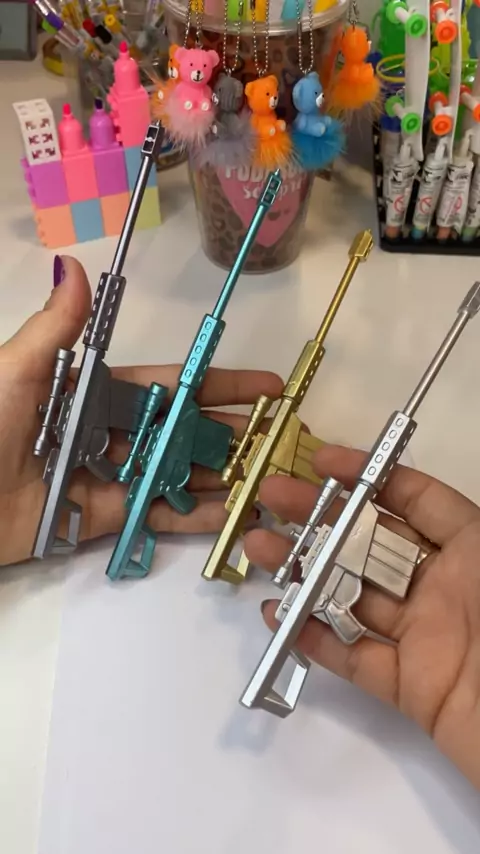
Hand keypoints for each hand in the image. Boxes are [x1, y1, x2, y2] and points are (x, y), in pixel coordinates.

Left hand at [0, 255, 282, 566]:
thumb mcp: (14, 372)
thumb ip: (56, 329)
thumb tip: (75, 266)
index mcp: (89, 390)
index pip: (165, 383)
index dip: (214, 383)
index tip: (263, 385)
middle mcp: (103, 430)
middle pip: (177, 429)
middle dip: (227, 432)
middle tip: (278, 438)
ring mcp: (104, 475)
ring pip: (171, 471)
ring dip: (217, 474)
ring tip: (265, 477)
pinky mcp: (98, 519)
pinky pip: (151, 514)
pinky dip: (189, 516)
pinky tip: (228, 515)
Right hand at [244, 444, 479, 789]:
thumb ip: (451, 520)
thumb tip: (400, 479)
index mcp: (468, 550)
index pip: (414, 500)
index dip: (368, 475)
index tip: (320, 462)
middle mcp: (441, 587)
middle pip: (370, 543)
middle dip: (318, 516)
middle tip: (272, 496)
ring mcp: (422, 637)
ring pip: (352, 596)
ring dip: (303, 570)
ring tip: (258, 547)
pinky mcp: (408, 688)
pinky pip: (354, 659)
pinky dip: (315, 639)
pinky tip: (278, 614)